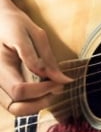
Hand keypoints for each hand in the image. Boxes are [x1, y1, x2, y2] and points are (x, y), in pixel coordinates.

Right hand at [0, 0, 71, 115]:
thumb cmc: (14, 23)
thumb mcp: (34, 34)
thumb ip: (46, 59)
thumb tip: (63, 80)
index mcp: (0, 64)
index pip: (19, 90)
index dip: (42, 90)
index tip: (58, 82)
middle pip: (15, 108)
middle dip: (39, 103)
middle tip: (56, 89)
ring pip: (14, 108)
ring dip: (35, 105)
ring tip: (51, 88)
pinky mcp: (1, 85)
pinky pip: (14, 102)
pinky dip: (29, 101)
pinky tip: (41, 87)